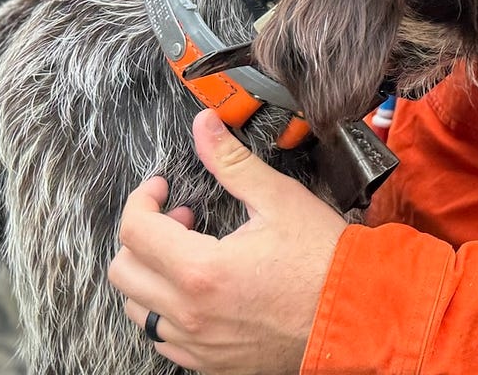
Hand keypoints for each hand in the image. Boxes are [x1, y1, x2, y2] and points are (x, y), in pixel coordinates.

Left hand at [108, 109, 346, 374]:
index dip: (142, 199)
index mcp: (201, 270)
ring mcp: (197, 343)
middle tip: (181, 217)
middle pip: (123, 272)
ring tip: (191, 253)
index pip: (135, 230)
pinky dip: (167, 309)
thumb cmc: (323, 260)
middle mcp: (190, 313)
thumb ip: (233, 161)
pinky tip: (200, 289)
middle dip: (143, 235)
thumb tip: (205, 126)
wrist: (353, 314)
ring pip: (138, 309)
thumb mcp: (279, 199)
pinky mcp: (209, 362)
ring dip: (152, 274)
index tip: (161, 187)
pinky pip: (163, 338)